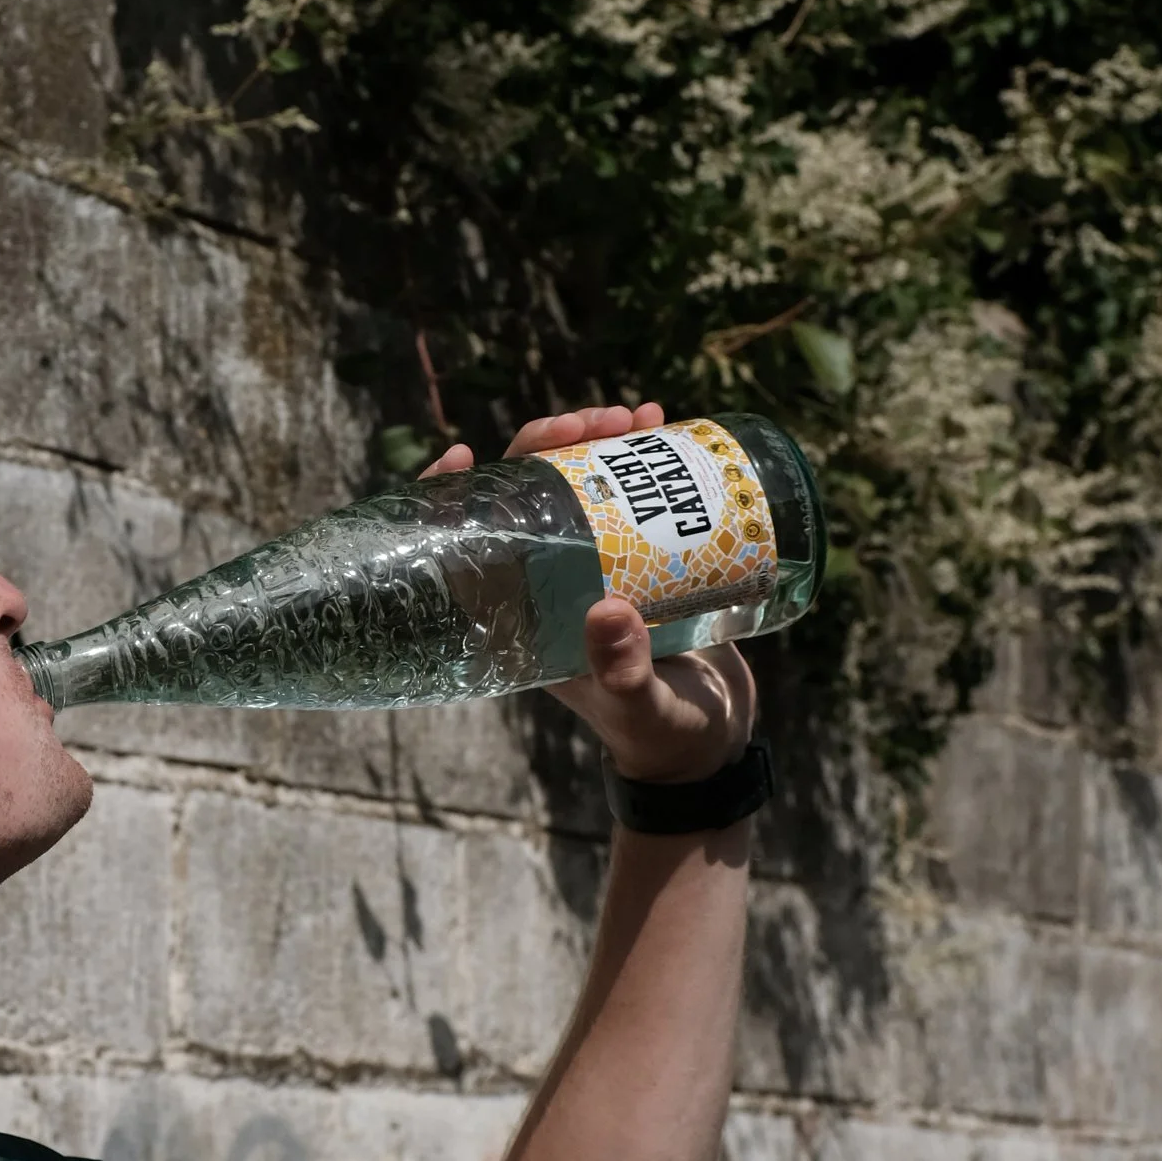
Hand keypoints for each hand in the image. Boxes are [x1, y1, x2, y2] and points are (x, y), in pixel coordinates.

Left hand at [422, 399, 754, 786]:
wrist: (712, 742)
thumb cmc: (661, 735)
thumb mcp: (640, 708)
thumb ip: (623, 673)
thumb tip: (609, 612)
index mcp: (522, 618)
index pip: (465, 547)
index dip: (449, 497)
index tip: (462, 452)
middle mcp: (549, 583)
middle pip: (526, 495)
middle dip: (549, 445)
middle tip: (594, 423)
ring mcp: (593, 564)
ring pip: (578, 482)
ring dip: (597, 439)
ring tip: (638, 418)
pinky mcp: (639, 555)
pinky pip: (628, 491)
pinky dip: (642, 453)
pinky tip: (663, 423)